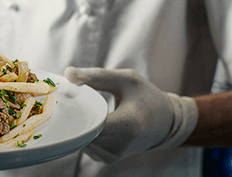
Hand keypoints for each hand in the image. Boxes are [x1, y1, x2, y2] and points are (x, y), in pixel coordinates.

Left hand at [64, 67, 197, 162]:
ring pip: (80, 138)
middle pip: (82, 131)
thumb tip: (67, 73)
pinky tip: (89, 118)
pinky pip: (84, 143)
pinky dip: (82, 130)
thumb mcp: (126, 79)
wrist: (164, 123)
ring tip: (85, 107)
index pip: (92, 123)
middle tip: (69, 98)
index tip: (67, 97)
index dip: (75, 110)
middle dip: (72, 114)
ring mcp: (111, 156)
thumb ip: (96, 76)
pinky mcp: (105, 159)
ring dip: (77, 123)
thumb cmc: (145, 97)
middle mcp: (119, 146)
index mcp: (128, 125)